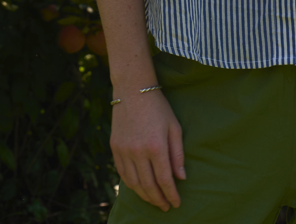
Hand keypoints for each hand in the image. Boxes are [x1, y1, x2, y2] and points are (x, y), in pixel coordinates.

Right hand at [110, 88, 186, 211]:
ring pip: (134, 183)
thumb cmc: (158, 107)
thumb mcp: (174, 127)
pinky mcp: (115, 147)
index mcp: (156, 146)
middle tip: (165, 207)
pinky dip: (131, 184)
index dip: (171, 195)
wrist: (133, 89)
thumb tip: (181, 178)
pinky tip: (139, 187)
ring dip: (144, 196)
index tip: (176, 203)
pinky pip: (122, 173)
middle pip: (149, 186)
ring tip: (154, 200)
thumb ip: (177, 154)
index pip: (165, 180)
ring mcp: (124, 150)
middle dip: (158, 199)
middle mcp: (138, 151)